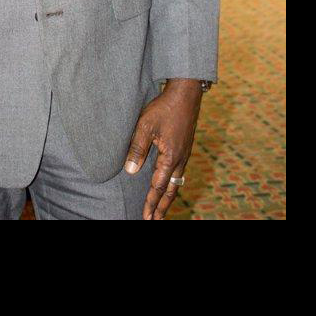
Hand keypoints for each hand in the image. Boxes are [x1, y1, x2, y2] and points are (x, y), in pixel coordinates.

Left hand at [123, 79, 202, 219]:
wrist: (185, 95)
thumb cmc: (164, 109)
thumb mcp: (145, 126)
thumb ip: (137, 148)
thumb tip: (130, 171)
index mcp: (170, 157)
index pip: (158, 186)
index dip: (151, 202)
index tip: (146, 216)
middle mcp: (180, 159)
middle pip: (171, 190)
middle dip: (163, 207)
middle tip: (155, 221)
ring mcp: (184, 154)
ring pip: (177, 182)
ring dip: (168, 197)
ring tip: (162, 209)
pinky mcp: (185, 147)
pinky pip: (179, 172)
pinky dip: (173, 184)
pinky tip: (169, 184)